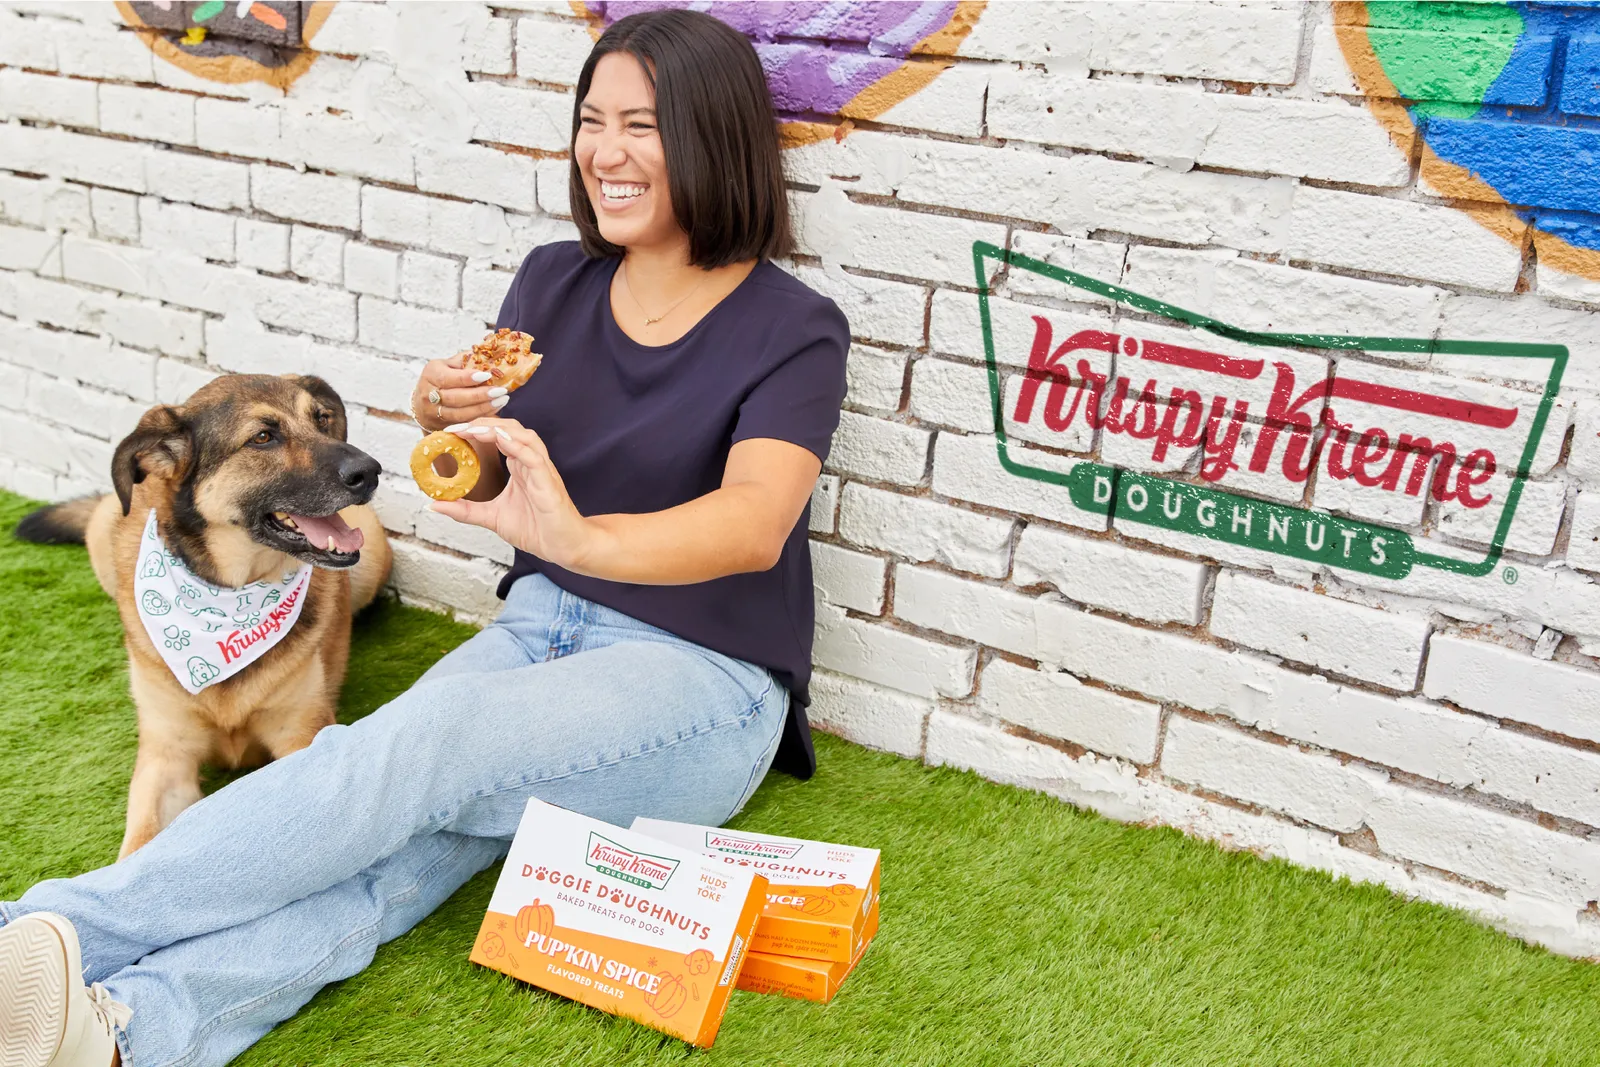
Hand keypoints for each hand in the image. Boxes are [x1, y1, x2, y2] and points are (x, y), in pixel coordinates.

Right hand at [410, 351, 509, 430]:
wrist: (423, 401)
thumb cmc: (441, 378)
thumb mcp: (448, 364)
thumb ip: (466, 360)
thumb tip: (490, 355)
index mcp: (431, 374)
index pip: (449, 377)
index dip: (468, 378)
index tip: (487, 375)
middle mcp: (429, 394)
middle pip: (455, 398)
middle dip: (480, 395)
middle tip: (500, 391)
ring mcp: (434, 412)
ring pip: (460, 413)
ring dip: (483, 408)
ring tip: (501, 400)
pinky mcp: (443, 424)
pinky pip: (464, 422)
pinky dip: (482, 415)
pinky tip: (495, 408)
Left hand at [426, 418, 599, 570]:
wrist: (563, 547)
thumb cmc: (536, 530)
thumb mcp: (492, 517)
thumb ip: (464, 510)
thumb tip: (433, 505)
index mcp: (519, 466)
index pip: (498, 436)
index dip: (475, 430)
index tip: (450, 432)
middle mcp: (531, 462)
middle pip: (510, 428)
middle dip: (483, 423)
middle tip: (455, 428)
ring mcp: (541, 470)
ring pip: (523, 435)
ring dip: (498, 429)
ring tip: (473, 430)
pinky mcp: (548, 481)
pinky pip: (533, 456)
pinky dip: (517, 445)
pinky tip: (500, 440)